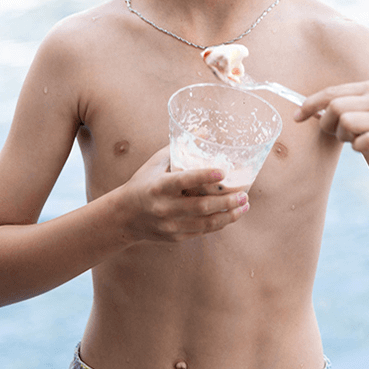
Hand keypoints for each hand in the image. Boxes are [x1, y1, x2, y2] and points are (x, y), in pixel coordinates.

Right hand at [118, 148, 249, 243]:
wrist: (124, 217)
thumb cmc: (143, 183)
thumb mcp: (156, 163)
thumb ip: (180, 148)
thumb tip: (205, 131)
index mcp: (158, 186)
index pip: (184, 181)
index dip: (204, 176)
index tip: (223, 172)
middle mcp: (164, 207)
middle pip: (201, 206)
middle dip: (227, 201)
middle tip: (244, 194)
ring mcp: (170, 225)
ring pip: (206, 223)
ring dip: (229, 215)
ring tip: (244, 206)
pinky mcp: (176, 237)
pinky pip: (202, 232)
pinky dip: (219, 224)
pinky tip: (231, 215)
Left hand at [294, 81, 368, 177]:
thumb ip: (347, 104)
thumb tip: (312, 109)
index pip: (331, 92)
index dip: (309, 104)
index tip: (296, 117)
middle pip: (334, 107)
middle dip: (326, 124)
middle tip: (336, 134)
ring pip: (345, 123)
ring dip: (342, 136)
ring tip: (354, 140)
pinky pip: (360, 143)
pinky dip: (357, 147)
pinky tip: (365, 148)